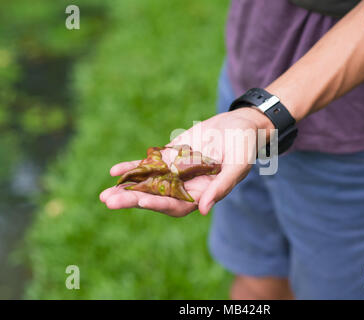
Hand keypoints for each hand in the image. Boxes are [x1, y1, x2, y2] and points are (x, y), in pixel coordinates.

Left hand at [100, 108, 272, 216]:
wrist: (239, 125)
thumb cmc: (244, 146)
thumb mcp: (237, 165)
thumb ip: (221, 187)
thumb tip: (203, 211)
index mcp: (203, 193)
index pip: (178, 205)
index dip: (160, 204)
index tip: (142, 201)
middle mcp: (186, 186)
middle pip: (157, 197)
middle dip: (133, 200)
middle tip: (109, 201)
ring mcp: (176, 172)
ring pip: (149, 183)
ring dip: (127, 189)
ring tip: (105, 195)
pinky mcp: (171, 157)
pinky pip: (149, 165)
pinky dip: (133, 168)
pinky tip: (115, 171)